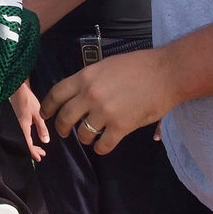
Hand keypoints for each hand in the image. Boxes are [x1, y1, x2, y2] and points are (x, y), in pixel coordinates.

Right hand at [10, 82, 49, 161]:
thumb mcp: (38, 114)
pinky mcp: (16, 121)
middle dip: (33, 150)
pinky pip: (21, 134)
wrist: (18, 89)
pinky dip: (27, 139)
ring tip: (39, 148)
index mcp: (22, 127)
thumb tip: (45, 141)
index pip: (27, 144)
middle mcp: (17, 128)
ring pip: (22, 139)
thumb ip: (42, 128)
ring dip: (30, 145)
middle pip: (24, 144)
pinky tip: (33, 138)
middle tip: (42, 154)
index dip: (33, 152)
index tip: (40, 157)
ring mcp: (15, 124)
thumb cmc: (28, 100)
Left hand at [41, 49, 172, 153]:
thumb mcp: (107, 65)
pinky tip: (104, 144)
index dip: (48, 106)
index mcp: (86, 76)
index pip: (57, 93)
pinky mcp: (121, 127)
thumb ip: (90, 79)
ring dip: (84, 138)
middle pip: (65, 117)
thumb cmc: (140, 65)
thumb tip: (78, 93)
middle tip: (64, 132)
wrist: (167, 73)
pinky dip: (101, 148)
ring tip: (89, 138)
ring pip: (83, 134)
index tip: (45, 114)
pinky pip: (103, 145)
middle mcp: (91, 94)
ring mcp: (105, 112)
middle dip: (62, 127)